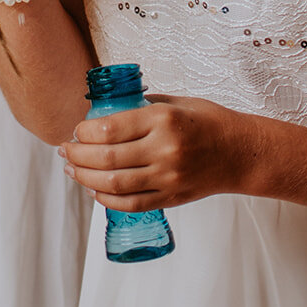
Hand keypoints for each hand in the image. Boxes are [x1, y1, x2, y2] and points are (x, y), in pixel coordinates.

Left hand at [61, 94, 259, 210]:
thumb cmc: (209, 121)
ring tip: (72, 170)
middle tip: (64, 151)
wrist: (242, 152)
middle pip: (107, 159)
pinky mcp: (171, 197)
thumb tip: (105, 109)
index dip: (84, 132)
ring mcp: (168, 177)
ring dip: (85, 178)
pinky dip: (106, 199)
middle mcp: (164, 150)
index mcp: (163, 120)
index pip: (110, 128)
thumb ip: (141, 106)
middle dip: (77, 156)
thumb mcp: (176, 102)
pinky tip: (94, 190)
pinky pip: (131, 204)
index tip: (76, 131)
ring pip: (114, 184)